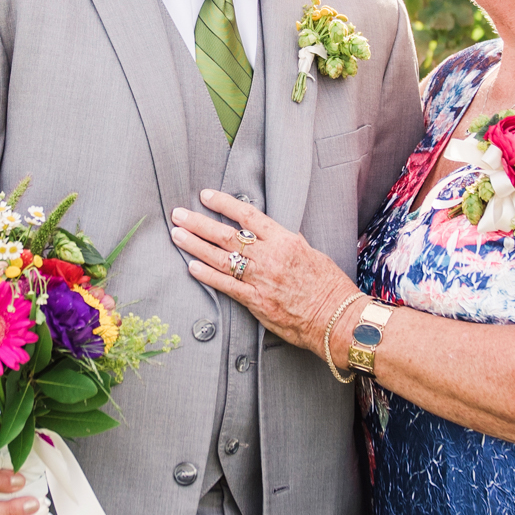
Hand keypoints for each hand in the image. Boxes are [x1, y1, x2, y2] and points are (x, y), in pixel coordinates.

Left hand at [169, 189, 355, 349]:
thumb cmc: (329, 287)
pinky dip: (206, 275)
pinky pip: (225, 285)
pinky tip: (191, 266)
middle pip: (227, 234)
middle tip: (178, 214)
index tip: (206, 195)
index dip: (224, 203)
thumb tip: (270, 236)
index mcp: (286, 241)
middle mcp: (270, 257)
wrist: (336, 318)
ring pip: (221, 257)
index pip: (248, 216)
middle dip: (199, 223)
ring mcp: (261, 279)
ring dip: (195, 245)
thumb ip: (287, 243)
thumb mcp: (311, 254)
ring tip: (177, 235)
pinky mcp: (256, 301)